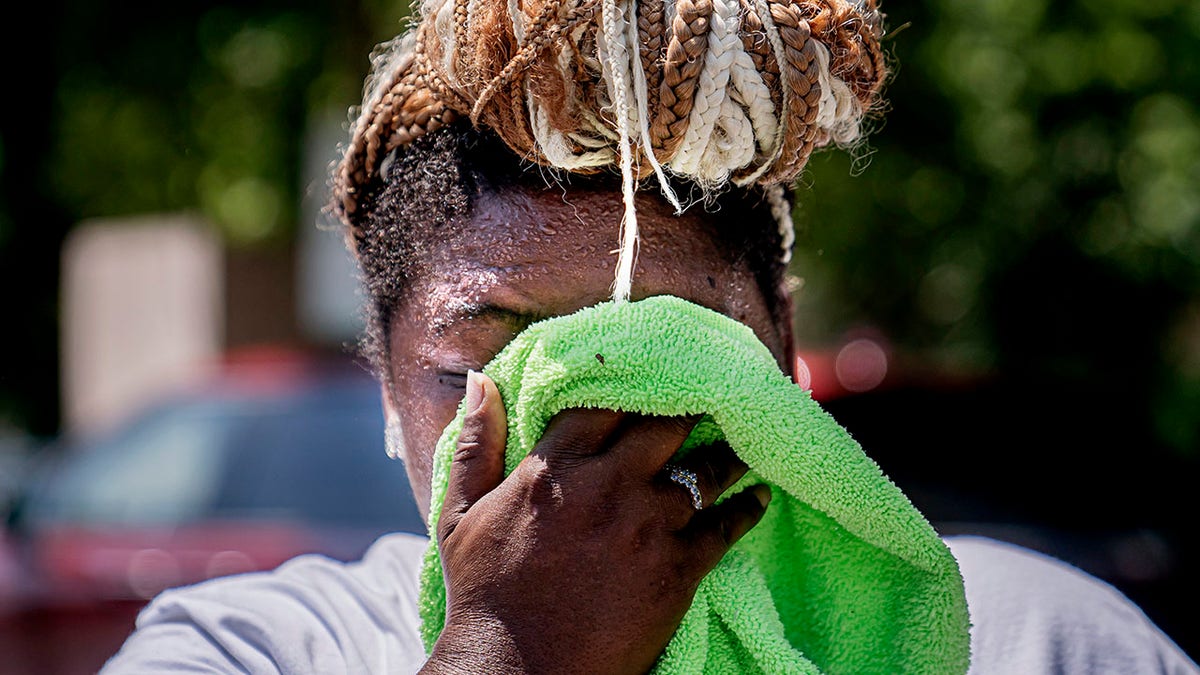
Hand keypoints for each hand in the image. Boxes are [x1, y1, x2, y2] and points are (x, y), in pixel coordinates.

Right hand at [421, 371, 771, 674]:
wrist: (517, 673)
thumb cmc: (484, 595)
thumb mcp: (460, 514)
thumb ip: (477, 444)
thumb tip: (481, 379)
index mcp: (554, 467)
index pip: (605, 402)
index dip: (634, 383)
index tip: (655, 375)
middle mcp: (606, 486)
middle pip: (664, 424)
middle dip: (687, 409)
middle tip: (709, 399)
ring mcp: (646, 526)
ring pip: (703, 471)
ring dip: (725, 455)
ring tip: (741, 443)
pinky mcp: (677, 570)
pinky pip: (726, 527)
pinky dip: (747, 508)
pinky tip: (757, 497)